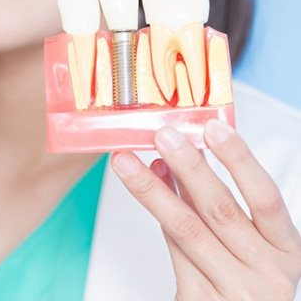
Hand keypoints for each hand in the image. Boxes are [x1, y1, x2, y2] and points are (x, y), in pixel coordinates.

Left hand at [112, 119, 300, 299]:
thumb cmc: (245, 278)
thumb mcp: (249, 242)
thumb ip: (216, 203)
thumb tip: (179, 159)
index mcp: (285, 250)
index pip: (265, 198)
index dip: (240, 160)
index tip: (214, 127)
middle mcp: (265, 272)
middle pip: (220, 210)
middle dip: (188, 167)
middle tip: (163, 136)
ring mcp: (232, 290)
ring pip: (186, 228)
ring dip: (152, 189)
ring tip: (127, 162)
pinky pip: (173, 249)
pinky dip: (156, 215)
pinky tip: (143, 189)